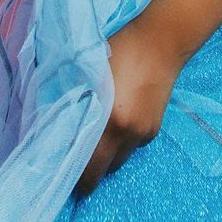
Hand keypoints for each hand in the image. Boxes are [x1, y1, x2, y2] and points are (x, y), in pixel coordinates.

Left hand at [73, 13, 184, 198]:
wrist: (161, 42)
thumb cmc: (120, 50)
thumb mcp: (89, 73)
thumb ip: (76, 100)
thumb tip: (60, 123)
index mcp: (109, 121)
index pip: (88, 166)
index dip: (75, 177)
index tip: (64, 178)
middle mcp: (128, 134)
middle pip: (105, 169)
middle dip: (91, 170)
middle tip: (77, 160)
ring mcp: (143, 133)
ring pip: (120, 158)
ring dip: (108, 155)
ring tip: (98, 137)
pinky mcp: (154, 129)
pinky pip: (133, 145)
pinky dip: (123, 141)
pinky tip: (119, 120)